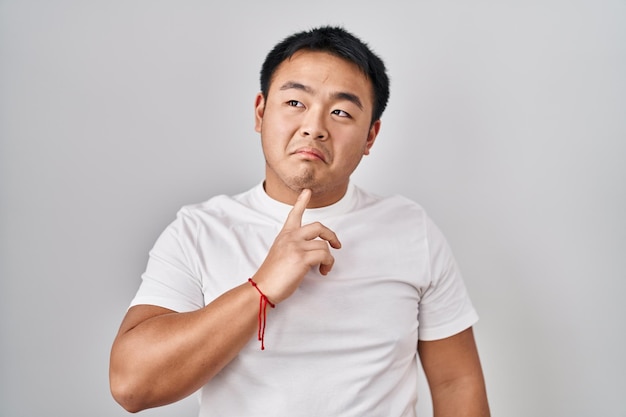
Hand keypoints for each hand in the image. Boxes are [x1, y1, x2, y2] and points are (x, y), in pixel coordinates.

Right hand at [252, 189, 340, 303]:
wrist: (262, 287)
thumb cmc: (272, 275)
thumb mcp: (279, 253)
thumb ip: (292, 246)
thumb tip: (310, 250)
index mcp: (284, 235)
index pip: (294, 214)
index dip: (301, 202)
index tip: (307, 191)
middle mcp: (290, 237)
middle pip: (318, 227)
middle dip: (331, 235)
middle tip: (337, 245)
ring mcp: (296, 246)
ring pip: (324, 245)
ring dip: (328, 258)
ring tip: (323, 268)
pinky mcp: (301, 258)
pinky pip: (325, 255)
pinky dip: (328, 264)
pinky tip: (323, 271)